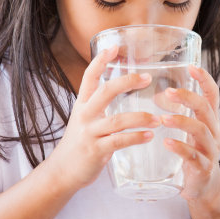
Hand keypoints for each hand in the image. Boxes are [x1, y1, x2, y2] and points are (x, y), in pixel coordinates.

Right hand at [46, 46, 159, 191]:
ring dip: (141, 117)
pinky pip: (119, 141)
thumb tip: (123, 88)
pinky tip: (150, 135)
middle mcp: (84, 115)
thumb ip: (100, 105)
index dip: (100, 61)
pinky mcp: (96, 150)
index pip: (89, 77)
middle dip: (127, 82)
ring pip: (117, 120)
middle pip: (105, 92)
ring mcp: (89, 133)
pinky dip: (137, 137)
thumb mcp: (85, 118)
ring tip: (158, 119)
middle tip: (147, 78)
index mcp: (82, 104)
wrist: (61, 172)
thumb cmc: (79, 143)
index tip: (114, 47)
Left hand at [161, 65, 219, 201]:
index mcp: (210, 121)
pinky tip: (166, 142)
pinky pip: (193, 156)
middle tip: (167, 92)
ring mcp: (210, 151)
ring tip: (163, 118)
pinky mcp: (203, 169)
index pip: (212, 95)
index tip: (192, 66)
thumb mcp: (190, 133)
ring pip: (201, 131)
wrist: (204, 190)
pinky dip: (179, 148)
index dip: (205, 79)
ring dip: (181, 121)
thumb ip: (178, 114)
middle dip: (188, 97)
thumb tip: (154, 93)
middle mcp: (214, 133)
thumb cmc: (193, 155)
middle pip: (205, 109)